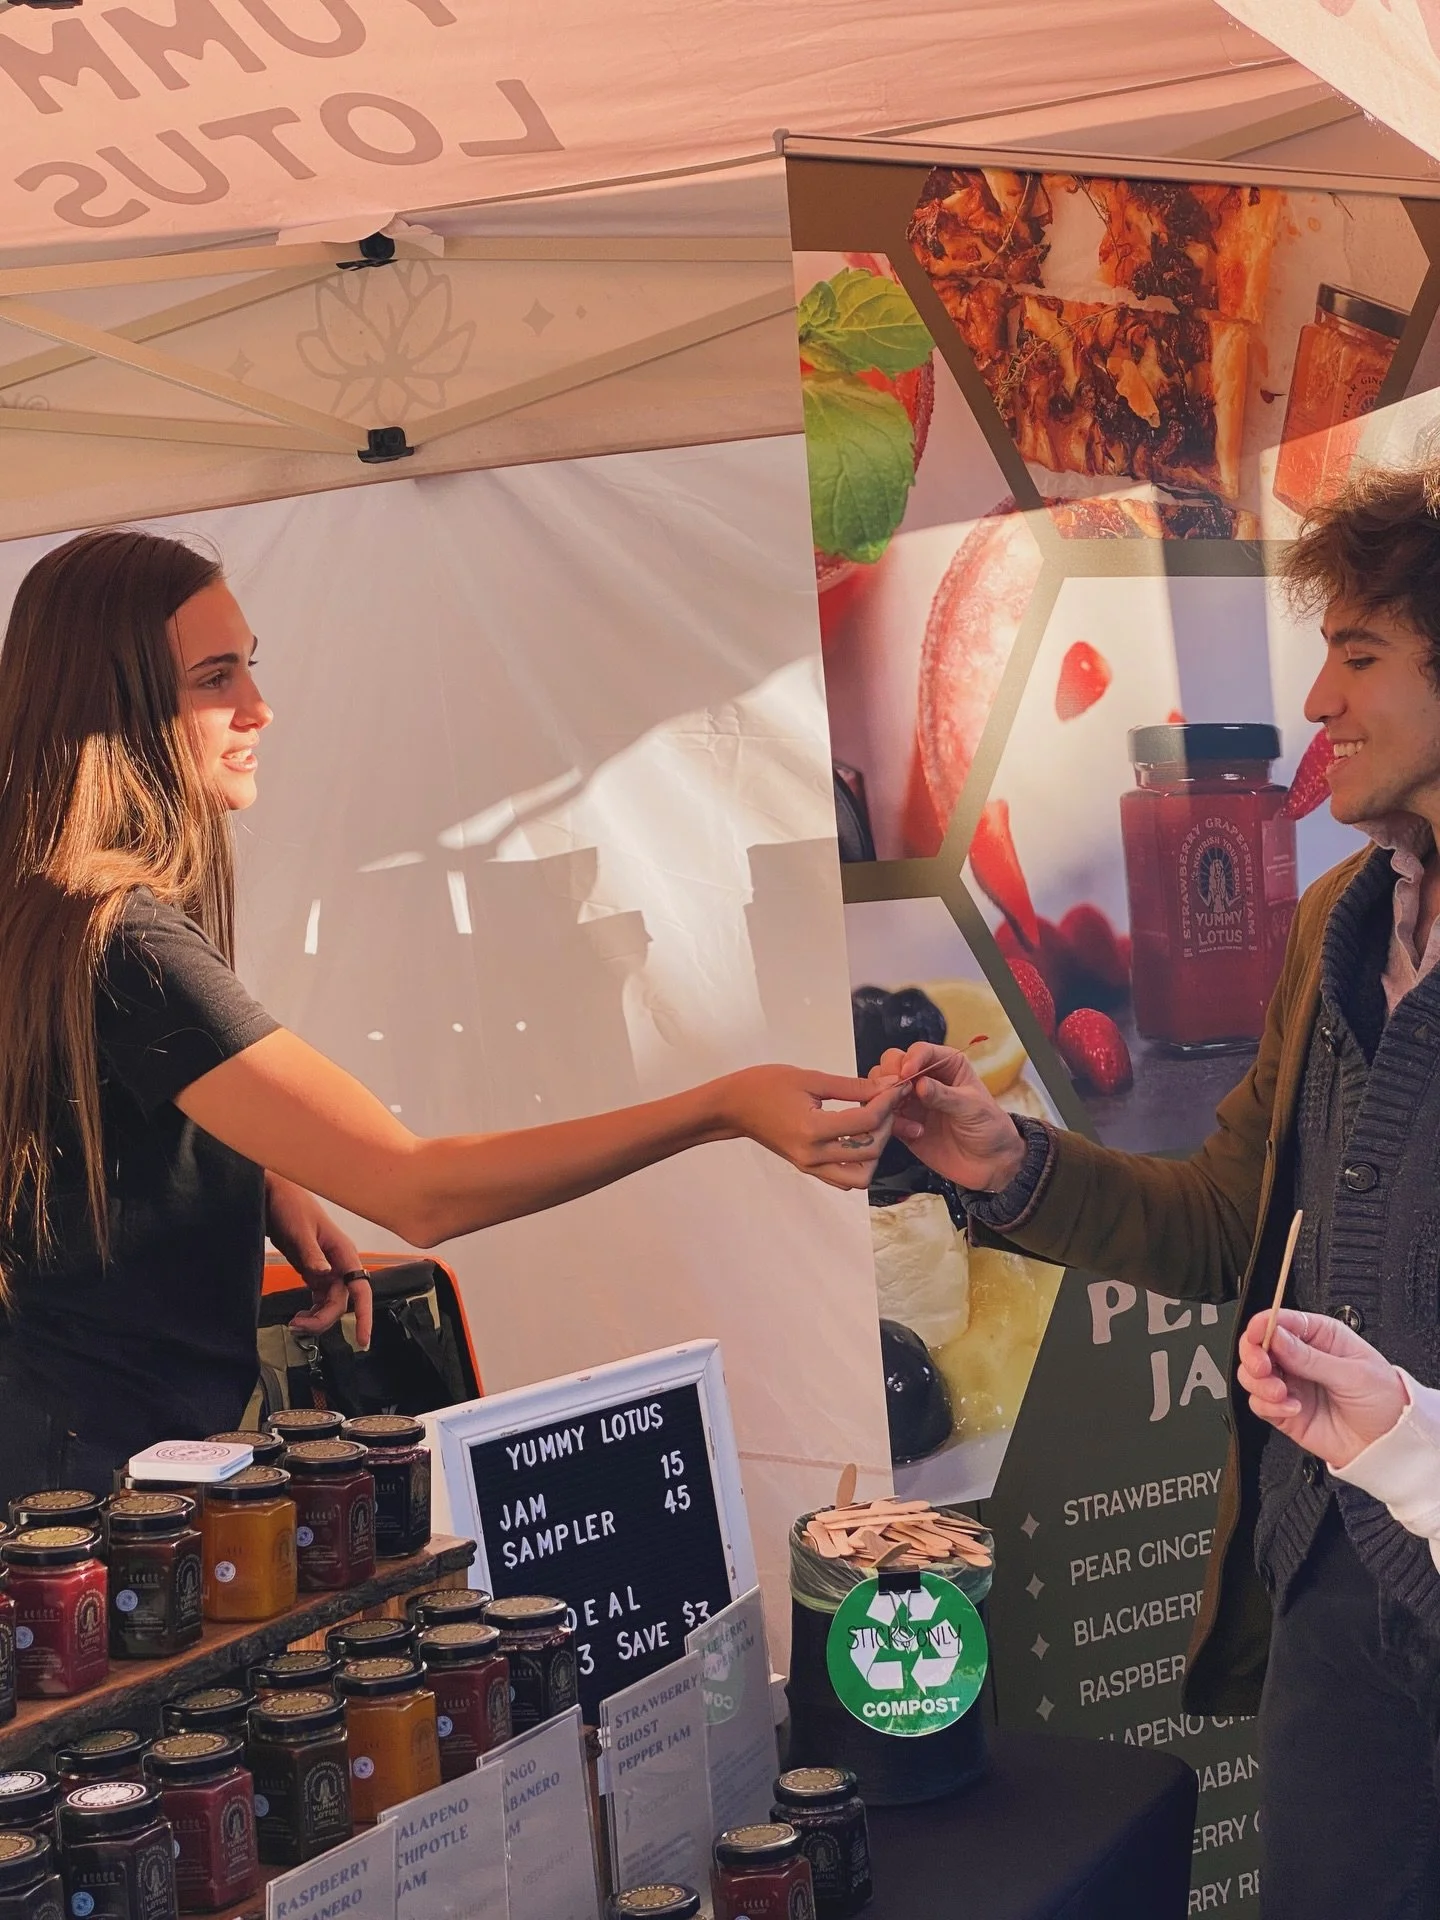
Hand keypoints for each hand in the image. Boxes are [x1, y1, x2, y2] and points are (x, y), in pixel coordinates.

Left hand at [265, 1173, 373, 1348]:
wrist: (274, 1194)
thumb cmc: (290, 1206)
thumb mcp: (298, 1230)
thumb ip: (312, 1254)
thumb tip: (324, 1275)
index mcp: (343, 1252)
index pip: (361, 1289)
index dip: (363, 1315)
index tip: (362, 1339)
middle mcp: (340, 1262)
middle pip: (343, 1301)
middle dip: (325, 1320)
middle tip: (297, 1327)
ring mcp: (328, 1268)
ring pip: (331, 1303)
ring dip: (317, 1319)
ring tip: (294, 1324)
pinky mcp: (314, 1271)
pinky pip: (320, 1299)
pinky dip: (312, 1312)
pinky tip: (298, 1317)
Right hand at [714, 1066, 899, 1189]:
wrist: (733, 1106)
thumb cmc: (765, 1085)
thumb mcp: (810, 1078)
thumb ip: (852, 1086)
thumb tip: (887, 1085)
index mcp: (812, 1129)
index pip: (866, 1123)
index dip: (887, 1102)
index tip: (896, 1086)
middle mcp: (813, 1155)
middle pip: (870, 1151)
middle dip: (886, 1125)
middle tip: (886, 1103)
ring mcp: (810, 1166)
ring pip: (861, 1176)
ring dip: (875, 1151)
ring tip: (873, 1125)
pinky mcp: (808, 1169)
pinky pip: (844, 1179)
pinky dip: (859, 1163)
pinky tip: (857, 1138)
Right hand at [871, 1043, 1026, 1190]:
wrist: (990, 1164)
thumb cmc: (989, 1127)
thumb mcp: (972, 1107)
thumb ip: (944, 1095)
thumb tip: (919, 1084)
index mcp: (947, 1065)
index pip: (920, 1051)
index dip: (910, 1059)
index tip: (907, 1073)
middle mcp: (925, 1079)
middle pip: (893, 1063)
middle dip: (890, 1075)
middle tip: (896, 1092)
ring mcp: (912, 1101)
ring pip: (882, 1088)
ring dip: (885, 1098)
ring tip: (899, 1112)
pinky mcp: (904, 1124)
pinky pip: (884, 1116)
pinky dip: (889, 1122)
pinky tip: (913, 1132)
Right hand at [1236, 1308, 1406, 1468]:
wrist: (1390, 1445)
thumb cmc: (1384, 1401)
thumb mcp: (1353, 1374)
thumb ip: (1311, 1358)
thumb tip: (1276, 1337)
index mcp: (1320, 1337)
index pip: (1281, 1321)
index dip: (1263, 1325)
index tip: (1258, 1334)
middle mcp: (1300, 1358)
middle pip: (1257, 1346)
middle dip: (1254, 1355)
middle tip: (1263, 1367)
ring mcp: (1291, 1385)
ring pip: (1252, 1375)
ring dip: (1259, 1383)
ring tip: (1281, 1393)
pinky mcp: (1284, 1411)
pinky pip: (1259, 1404)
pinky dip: (1268, 1406)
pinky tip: (1292, 1408)